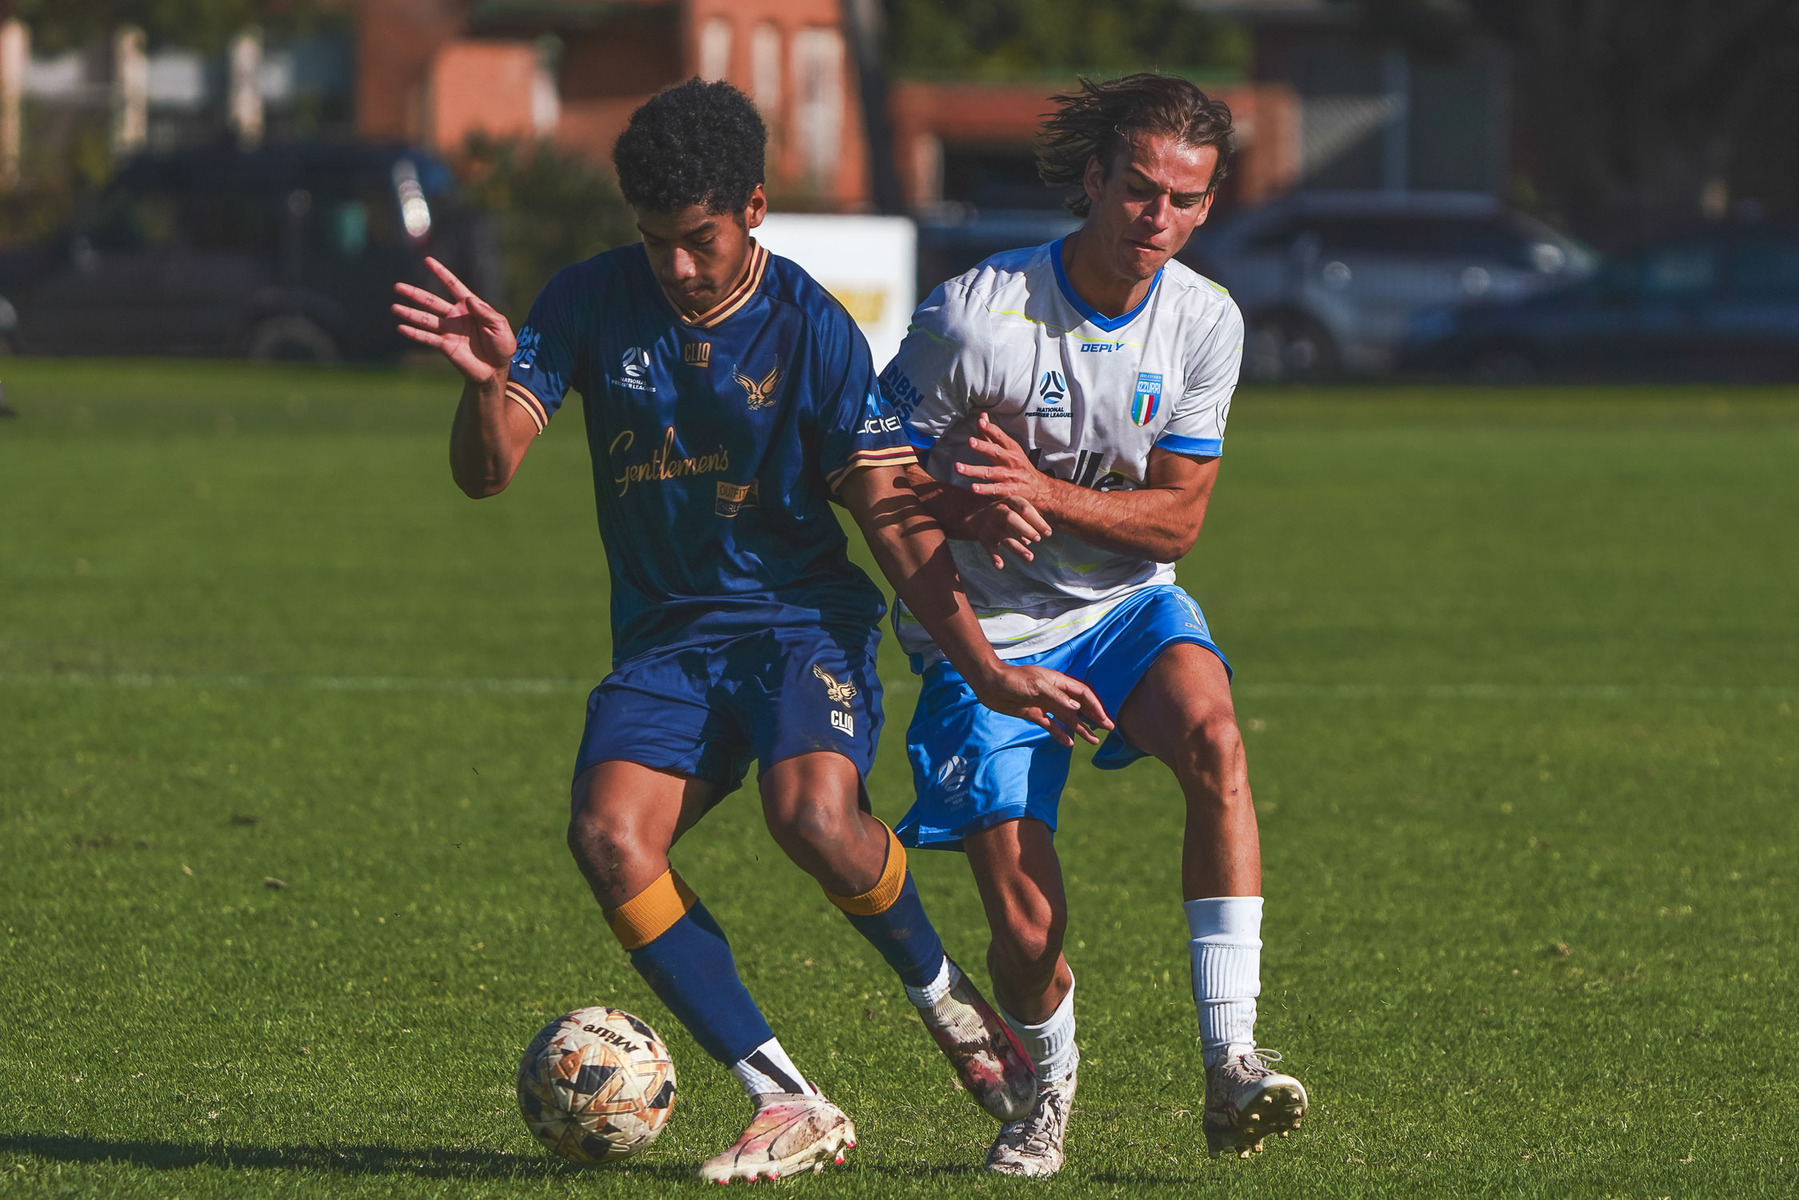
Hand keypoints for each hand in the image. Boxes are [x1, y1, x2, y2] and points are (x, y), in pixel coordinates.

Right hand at [391, 257, 515, 382]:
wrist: (496, 369)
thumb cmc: (502, 345)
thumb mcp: (500, 326)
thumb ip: (486, 312)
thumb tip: (469, 299)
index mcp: (470, 306)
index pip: (453, 285)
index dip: (441, 273)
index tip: (427, 260)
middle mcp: (455, 316)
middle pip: (431, 302)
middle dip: (415, 294)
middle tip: (398, 286)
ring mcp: (448, 330)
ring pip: (425, 319)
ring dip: (410, 313)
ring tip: (394, 308)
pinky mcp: (445, 346)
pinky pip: (427, 338)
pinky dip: (414, 334)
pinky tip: (401, 328)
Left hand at [956, 413, 1056, 508]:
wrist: (1038, 487)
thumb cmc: (1019, 465)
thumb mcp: (1009, 448)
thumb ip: (992, 434)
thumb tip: (982, 417)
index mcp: (1011, 448)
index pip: (1000, 436)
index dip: (990, 428)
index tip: (981, 421)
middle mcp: (1010, 461)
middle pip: (995, 452)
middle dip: (983, 446)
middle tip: (970, 441)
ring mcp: (1008, 476)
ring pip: (989, 472)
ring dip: (973, 470)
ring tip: (958, 467)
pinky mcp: (1008, 491)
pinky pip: (994, 490)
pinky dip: (984, 489)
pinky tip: (973, 488)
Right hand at [966, 495, 1050, 569]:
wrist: (978, 518)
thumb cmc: (1008, 513)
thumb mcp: (1018, 509)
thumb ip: (1031, 520)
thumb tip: (1043, 534)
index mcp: (1010, 502)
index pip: (1024, 509)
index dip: (1037, 521)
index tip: (1048, 533)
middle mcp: (998, 512)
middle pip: (1011, 519)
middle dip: (1026, 529)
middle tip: (1038, 539)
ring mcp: (991, 526)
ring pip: (1004, 537)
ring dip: (1017, 548)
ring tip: (1030, 558)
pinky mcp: (985, 540)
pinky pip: (990, 549)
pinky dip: (994, 558)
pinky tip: (1000, 566)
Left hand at [972, 664, 1113, 747]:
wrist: (990, 684)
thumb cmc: (1013, 679)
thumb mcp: (1036, 685)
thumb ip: (1057, 697)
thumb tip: (1078, 709)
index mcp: (1058, 682)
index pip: (1083, 694)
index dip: (1096, 705)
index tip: (1105, 719)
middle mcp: (1054, 694)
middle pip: (1079, 707)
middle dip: (1094, 717)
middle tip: (1109, 729)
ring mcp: (1045, 705)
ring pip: (1068, 718)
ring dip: (1081, 728)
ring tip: (1093, 740)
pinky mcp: (1034, 714)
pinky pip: (1051, 726)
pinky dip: (1060, 734)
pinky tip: (1069, 743)